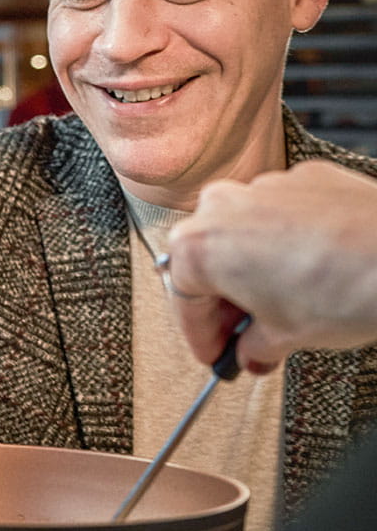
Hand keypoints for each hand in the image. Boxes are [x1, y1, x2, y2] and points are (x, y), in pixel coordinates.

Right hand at [165, 161, 376, 371]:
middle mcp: (222, 207)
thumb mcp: (287, 337)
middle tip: (246, 333)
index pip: (185, 301)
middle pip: (208, 259)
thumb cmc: (346, 291)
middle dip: (226, 299)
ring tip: (286, 300)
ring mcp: (264, 187)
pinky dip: (289, 240)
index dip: (201, 336)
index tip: (215, 352)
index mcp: (199, 247)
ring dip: (256, 266)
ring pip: (244, 232)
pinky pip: (282, 213)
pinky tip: (313, 268)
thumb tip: (253, 348)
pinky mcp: (305, 178)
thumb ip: (254, 346)